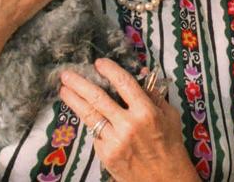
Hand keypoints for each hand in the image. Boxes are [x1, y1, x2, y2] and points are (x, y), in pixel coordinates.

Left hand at [59, 59, 199, 181]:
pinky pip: (95, 134)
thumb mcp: (169, 116)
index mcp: (146, 112)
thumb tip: (142, 75)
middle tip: (66, 74)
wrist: (165, 180)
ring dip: (74, 101)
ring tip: (63, 90)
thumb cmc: (169, 145)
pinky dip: (91, 124)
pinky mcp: (106, 154)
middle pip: (98, 98)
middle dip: (80, 84)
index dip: (110, 71)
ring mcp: (115, 140)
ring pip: (89, 116)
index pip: (124, 84)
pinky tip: (86, 116)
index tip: (99, 63)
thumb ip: (153, 96)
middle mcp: (128, 125)